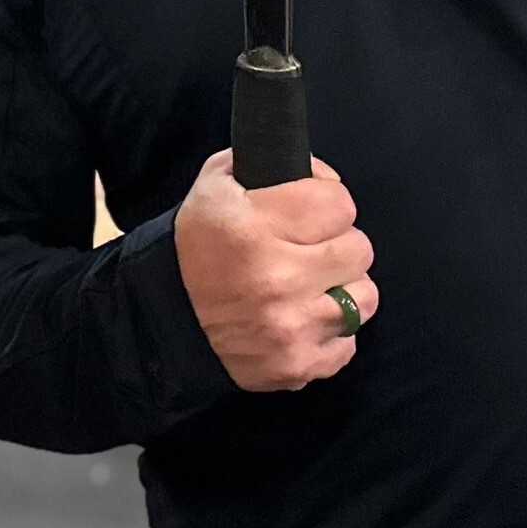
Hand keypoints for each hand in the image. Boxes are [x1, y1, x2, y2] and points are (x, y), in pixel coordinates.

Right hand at [173, 149, 373, 392]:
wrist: (163, 322)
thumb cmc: (197, 249)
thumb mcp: (215, 186)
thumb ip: (268, 163)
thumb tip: (319, 172)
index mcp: (254, 227)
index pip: (340, 204)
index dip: (327, 202)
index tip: (311, 211)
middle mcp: (275, 278)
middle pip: (359, 249)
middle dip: (336, 245)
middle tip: (308, 250)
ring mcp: (289, 327)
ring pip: (363, 297)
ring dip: (341, 289)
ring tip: (310, 286)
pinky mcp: (297, 364)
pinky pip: (349, 342)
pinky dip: (331, 333)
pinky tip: (302, 320)